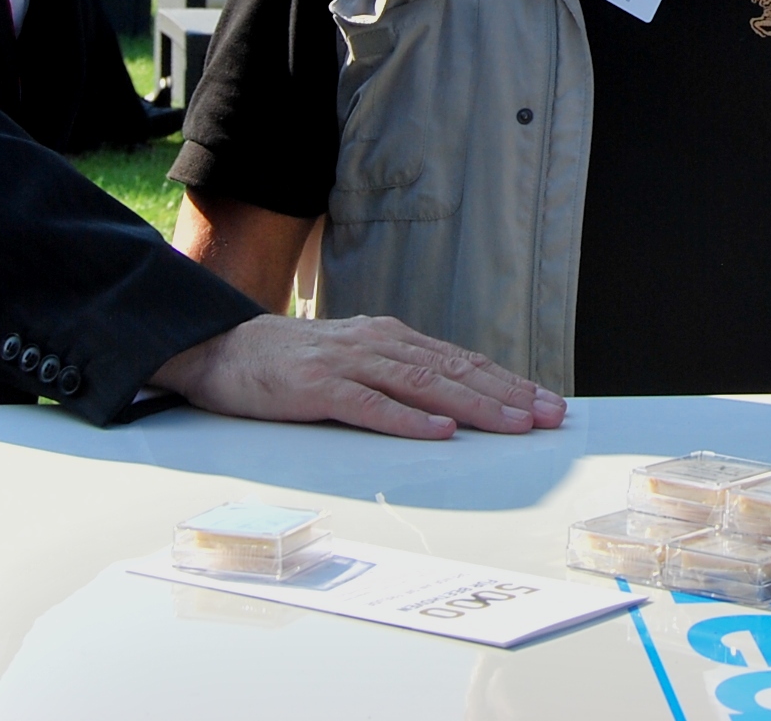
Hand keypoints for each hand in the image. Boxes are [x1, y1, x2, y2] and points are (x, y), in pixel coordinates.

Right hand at [151, 314, 567, 440]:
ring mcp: (348, 363)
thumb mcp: (353, 360)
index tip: (546, 402)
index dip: (507, 381)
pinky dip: (408, 420)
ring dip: (473, 406)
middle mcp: (378, 344)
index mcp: (390, 338)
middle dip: (507, 394)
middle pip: (454, 370)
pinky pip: (370, 405)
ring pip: (423, 385)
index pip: (461, 361)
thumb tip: (449, 401)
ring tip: (512, 424)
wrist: (222, 348)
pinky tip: (438, 432)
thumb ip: (395, 374)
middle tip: (549, 416)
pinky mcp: (318, 387)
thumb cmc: (292, 362)